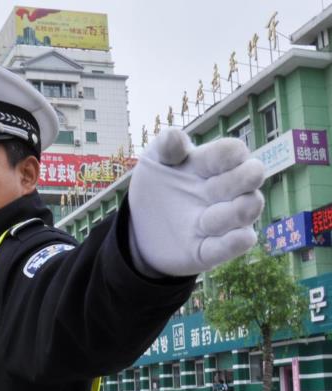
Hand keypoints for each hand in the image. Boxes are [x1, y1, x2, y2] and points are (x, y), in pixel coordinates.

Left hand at [128, 129, 265, 276]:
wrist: (143, 227)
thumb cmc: (158, 185)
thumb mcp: (154, 163)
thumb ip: (164, 148)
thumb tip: (174, 138)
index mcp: (211, 164)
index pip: (232, 151)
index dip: (228, 154)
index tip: (201, 163)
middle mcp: (225, 190)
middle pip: (252, 176)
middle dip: (242, 179)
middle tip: (212, 188)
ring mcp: (222, 219)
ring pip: (248, 210)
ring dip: (235, 212)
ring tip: (205, 219)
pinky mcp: (213, 249)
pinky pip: (235, 245)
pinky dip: (238, 241)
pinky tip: (239, 237)